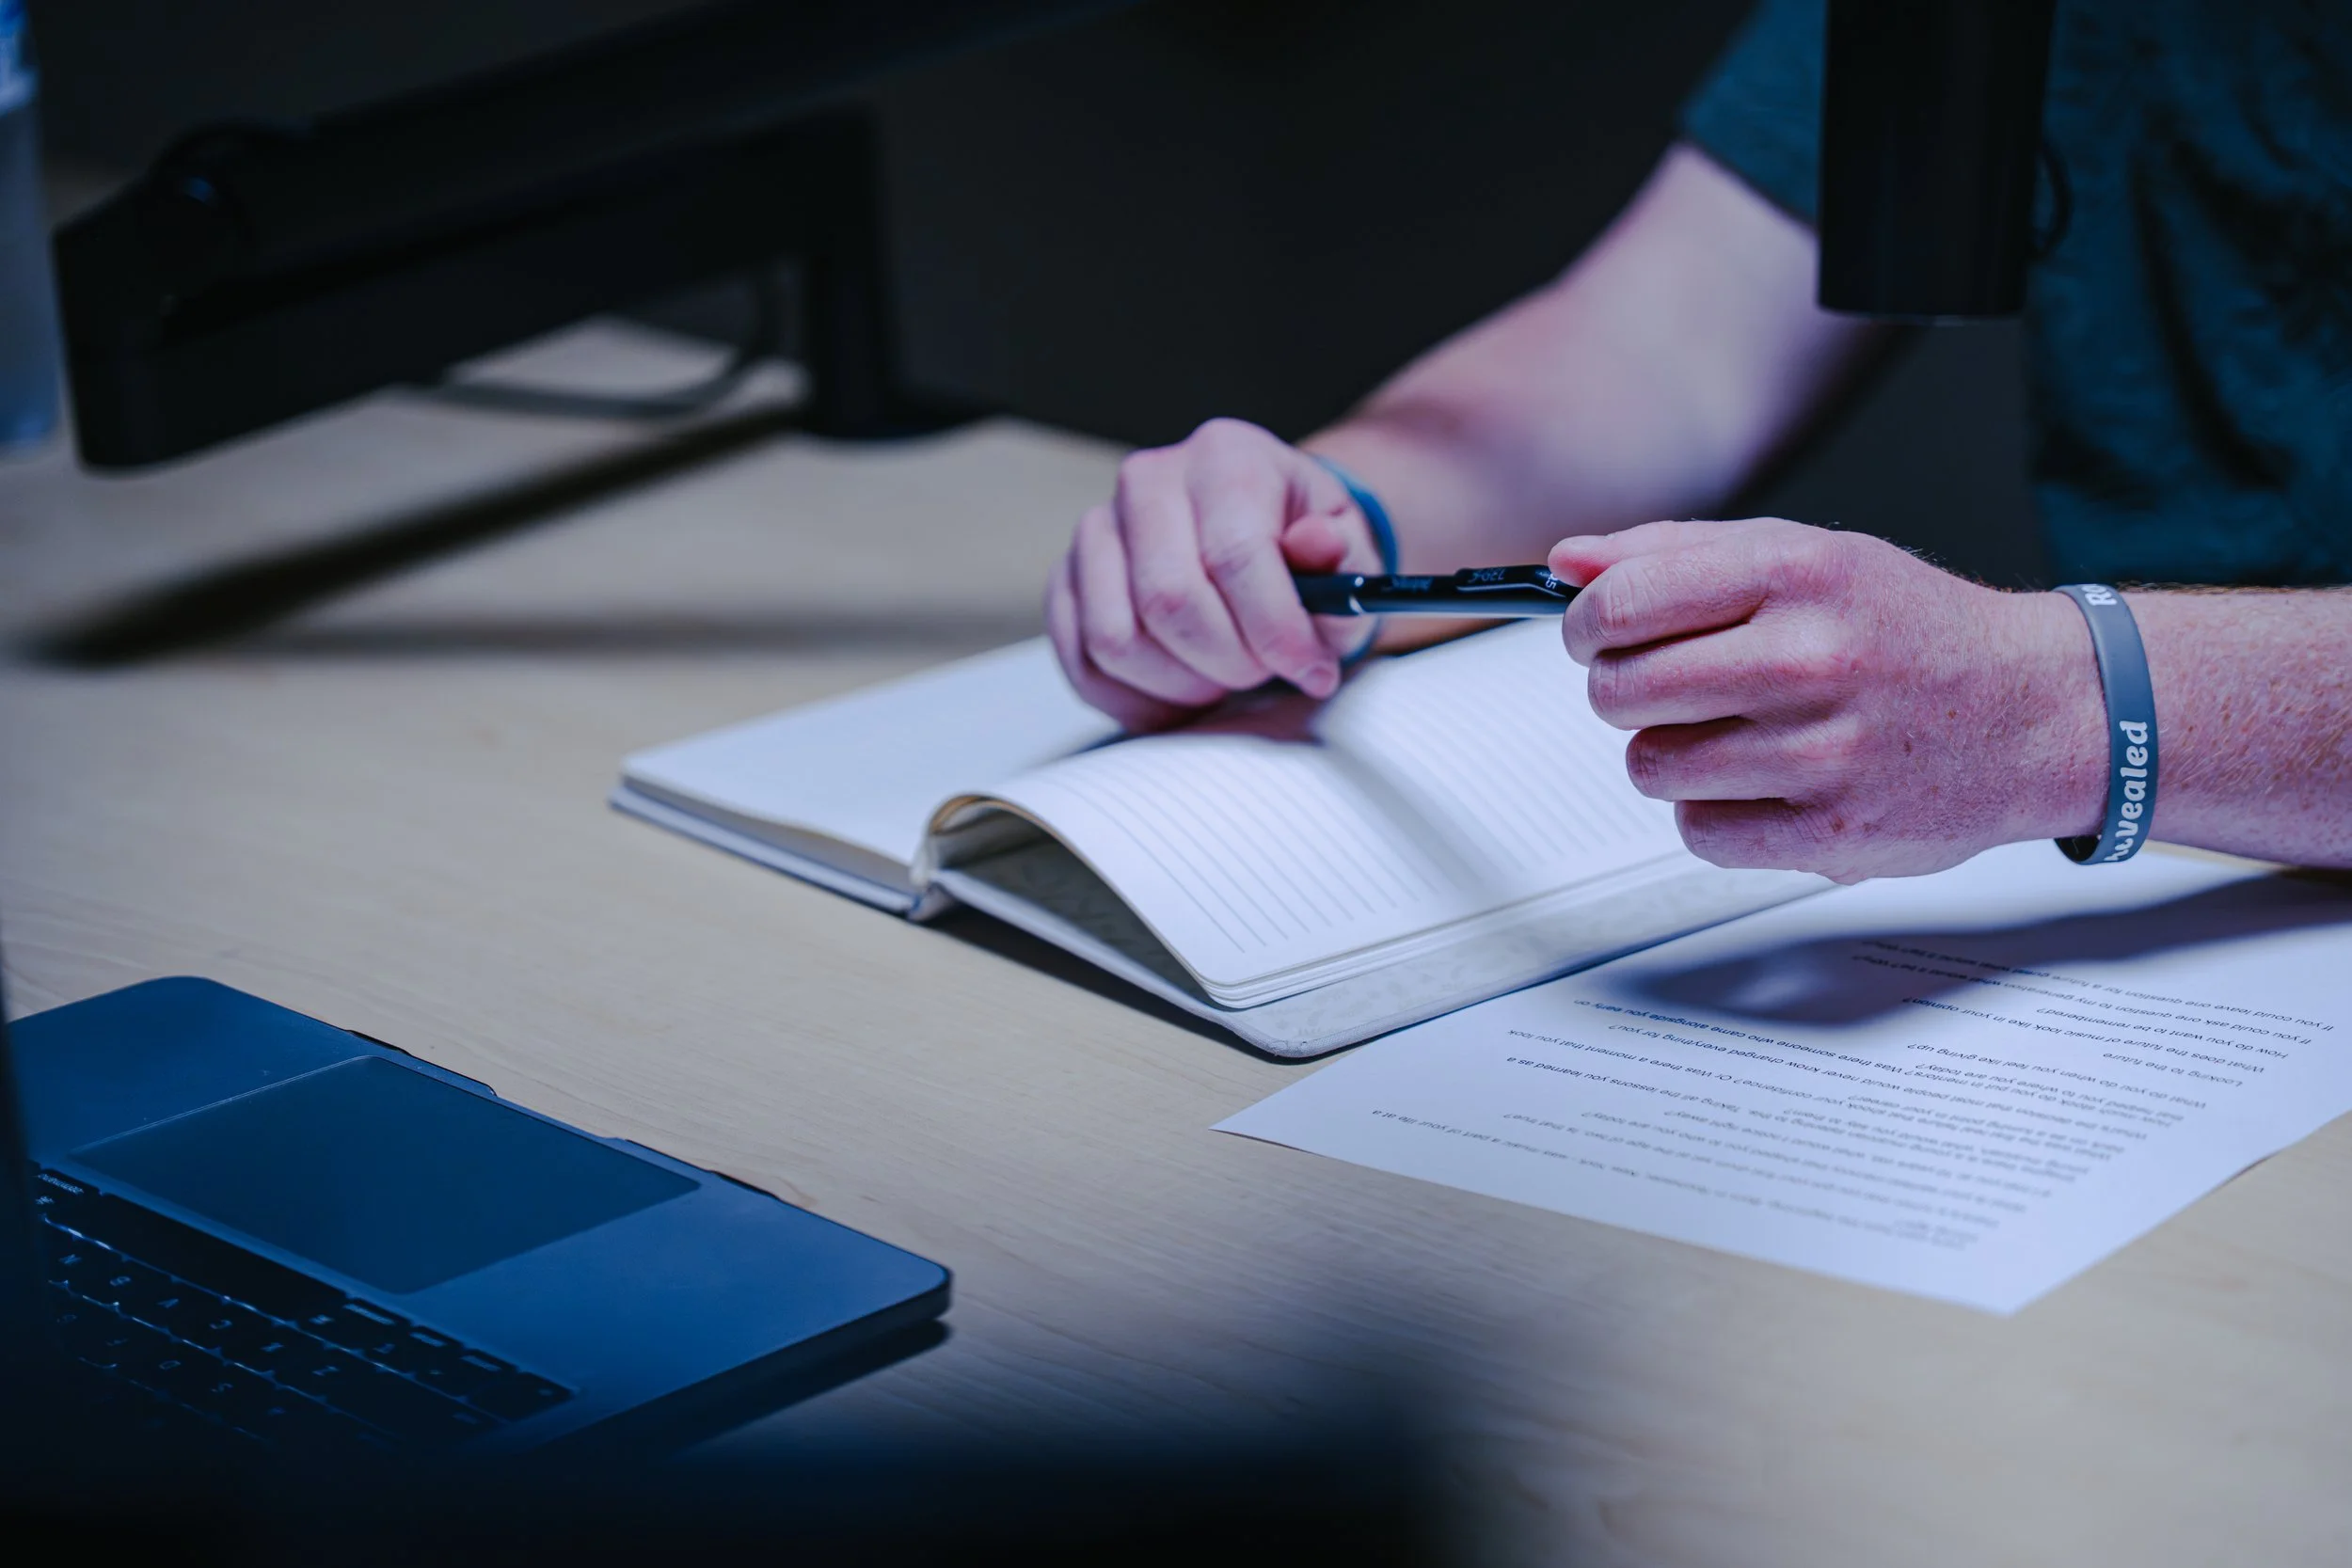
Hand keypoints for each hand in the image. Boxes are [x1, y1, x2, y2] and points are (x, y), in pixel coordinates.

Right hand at [1046, 418, 1385, 729]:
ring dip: (1178, 684)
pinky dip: (1132, 699)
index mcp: (1225, 456)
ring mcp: (1097, 528)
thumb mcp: (1348, 548)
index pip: (1236, 556)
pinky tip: (1179, 696)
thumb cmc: (1302, 550)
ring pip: (1115, 638)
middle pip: (1168, 601)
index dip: (1277, 632)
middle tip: (1261, 672)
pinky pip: (1081, 660)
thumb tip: (1317, 545)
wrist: (1256, 536)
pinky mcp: (1067, 577)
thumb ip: (1343, 555)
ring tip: (1221, 676)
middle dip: (1227, 661)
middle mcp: (1148, 479)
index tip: (1312, 672)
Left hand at [1549, 519, 2107, 881]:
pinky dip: (1714, 813)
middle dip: (1624, 689)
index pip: (1622, 602)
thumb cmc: (1908, 629)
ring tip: (1735, 733)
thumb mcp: (1807, 555)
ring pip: (1651, 765)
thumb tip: (1567, 563)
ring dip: (1673, 753)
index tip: (1595, 633)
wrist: (2038, 711)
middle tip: (1670, 687)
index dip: (1586, 623)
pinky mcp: (1832, 834)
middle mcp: (1811, 657)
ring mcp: (1824, 751)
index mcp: (1796, 572)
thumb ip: (1676, 554)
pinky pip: (1698, 832)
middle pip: (1620, 691)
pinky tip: (1766, 782)